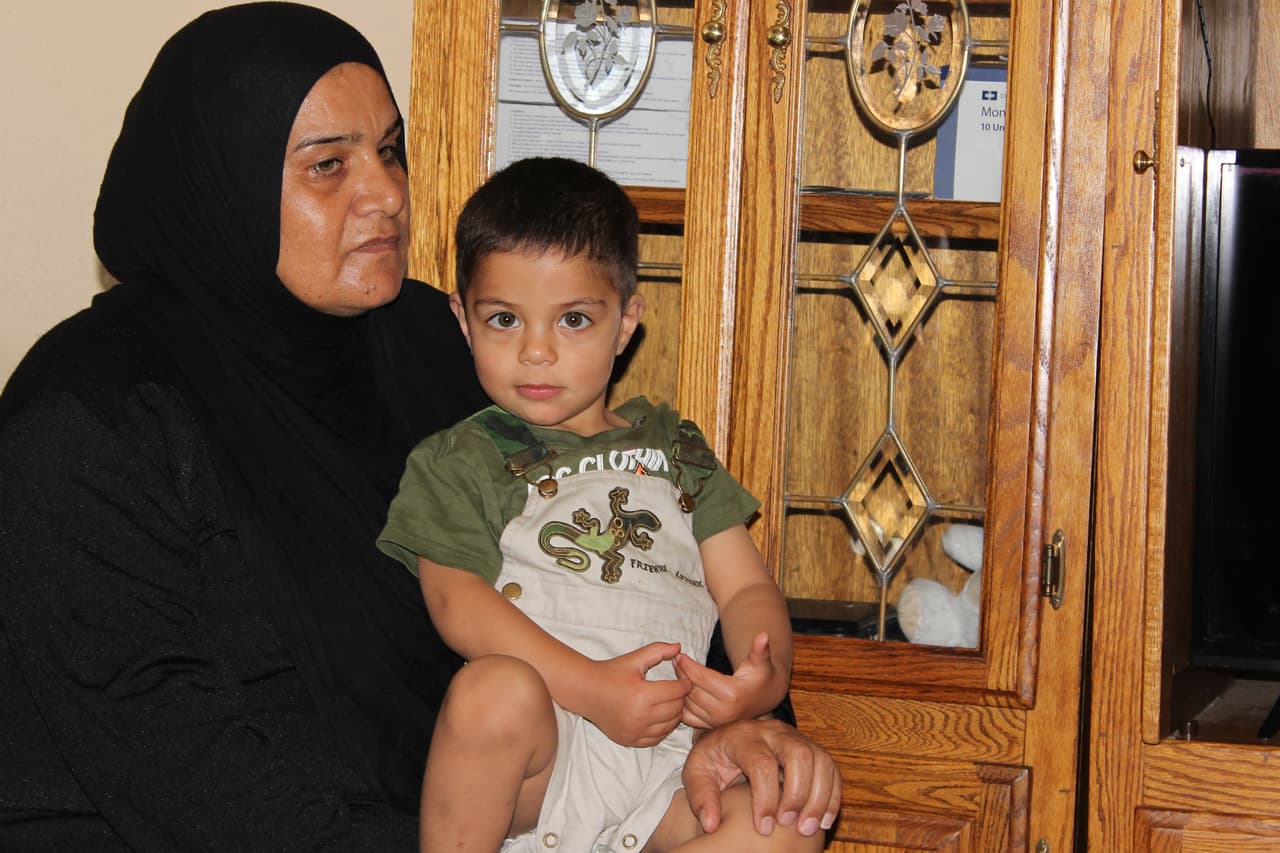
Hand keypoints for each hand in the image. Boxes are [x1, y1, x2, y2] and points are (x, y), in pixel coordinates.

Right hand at [581, 642, 691, 746]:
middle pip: (676, 710)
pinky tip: (661, 718)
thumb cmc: (611, 672)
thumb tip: (679, 646)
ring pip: (669, 727)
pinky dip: (663, 729)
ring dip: (675, 715)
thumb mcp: (634, 658)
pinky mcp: (630, 740)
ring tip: (672, 704)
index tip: (685, 681)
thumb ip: (658, 650)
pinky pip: (656, 739)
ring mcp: (635, 731)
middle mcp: (640, 716)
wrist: (586, 691)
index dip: (685, 685)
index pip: (676, 692)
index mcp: (642, 694)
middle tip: (679, 692)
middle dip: (681, 699)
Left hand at [674, 631, 777, 727]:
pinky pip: (687, 716)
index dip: (688, 665)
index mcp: (733, 694)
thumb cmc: (761, 676)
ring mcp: (716, 722)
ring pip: (687, 703)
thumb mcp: (761, 662)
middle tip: (676, 661)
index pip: (701, 677)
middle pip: (692, 690)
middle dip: (681, 674)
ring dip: (680, 687)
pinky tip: (683, 690)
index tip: (679, 655)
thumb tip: (764, 635)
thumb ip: (760, 649)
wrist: (765, 698)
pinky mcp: (710, 727)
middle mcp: (723, 712)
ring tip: (678, 672)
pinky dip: (682, 704)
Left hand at [682, 718, 841, 837]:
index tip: (763, 828)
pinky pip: (830, 768)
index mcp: (743, 736)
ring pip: (820, 759)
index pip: (761, 763)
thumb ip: (701, 796)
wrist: (728, 738)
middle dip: (798, 794)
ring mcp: (795, 737)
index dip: (766, 798)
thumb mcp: (697, 772)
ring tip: (810, 828)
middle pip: (799, 754)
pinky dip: (832, 794)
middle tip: (790, 825)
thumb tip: (711, 824)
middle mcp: (773, 732)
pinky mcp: (810, 748)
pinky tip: (824, 819)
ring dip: (820, 796)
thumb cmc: (714, 758)